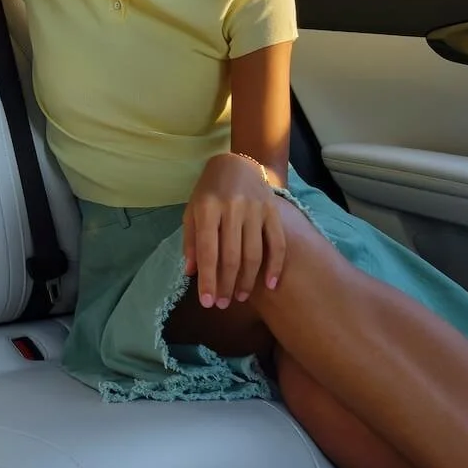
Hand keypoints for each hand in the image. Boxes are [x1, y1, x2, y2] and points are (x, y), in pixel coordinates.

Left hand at [181, 153, 286, 308]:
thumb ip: (190, 240)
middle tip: (222, 304)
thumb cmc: (209, 191)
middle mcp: (232, 208)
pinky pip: (277, 243)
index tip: (207, 302)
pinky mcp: (273, 211)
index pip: (207, 250)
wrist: (237, 163)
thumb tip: (191, 272)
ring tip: (239, 297)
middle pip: (231, 256)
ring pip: (253, 254)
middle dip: (226, 285)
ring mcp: (255, 209)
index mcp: (207, 207)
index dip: (208, 279)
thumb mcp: (192, 210)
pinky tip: (269, 285)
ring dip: (247, 281)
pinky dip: (275, 266)